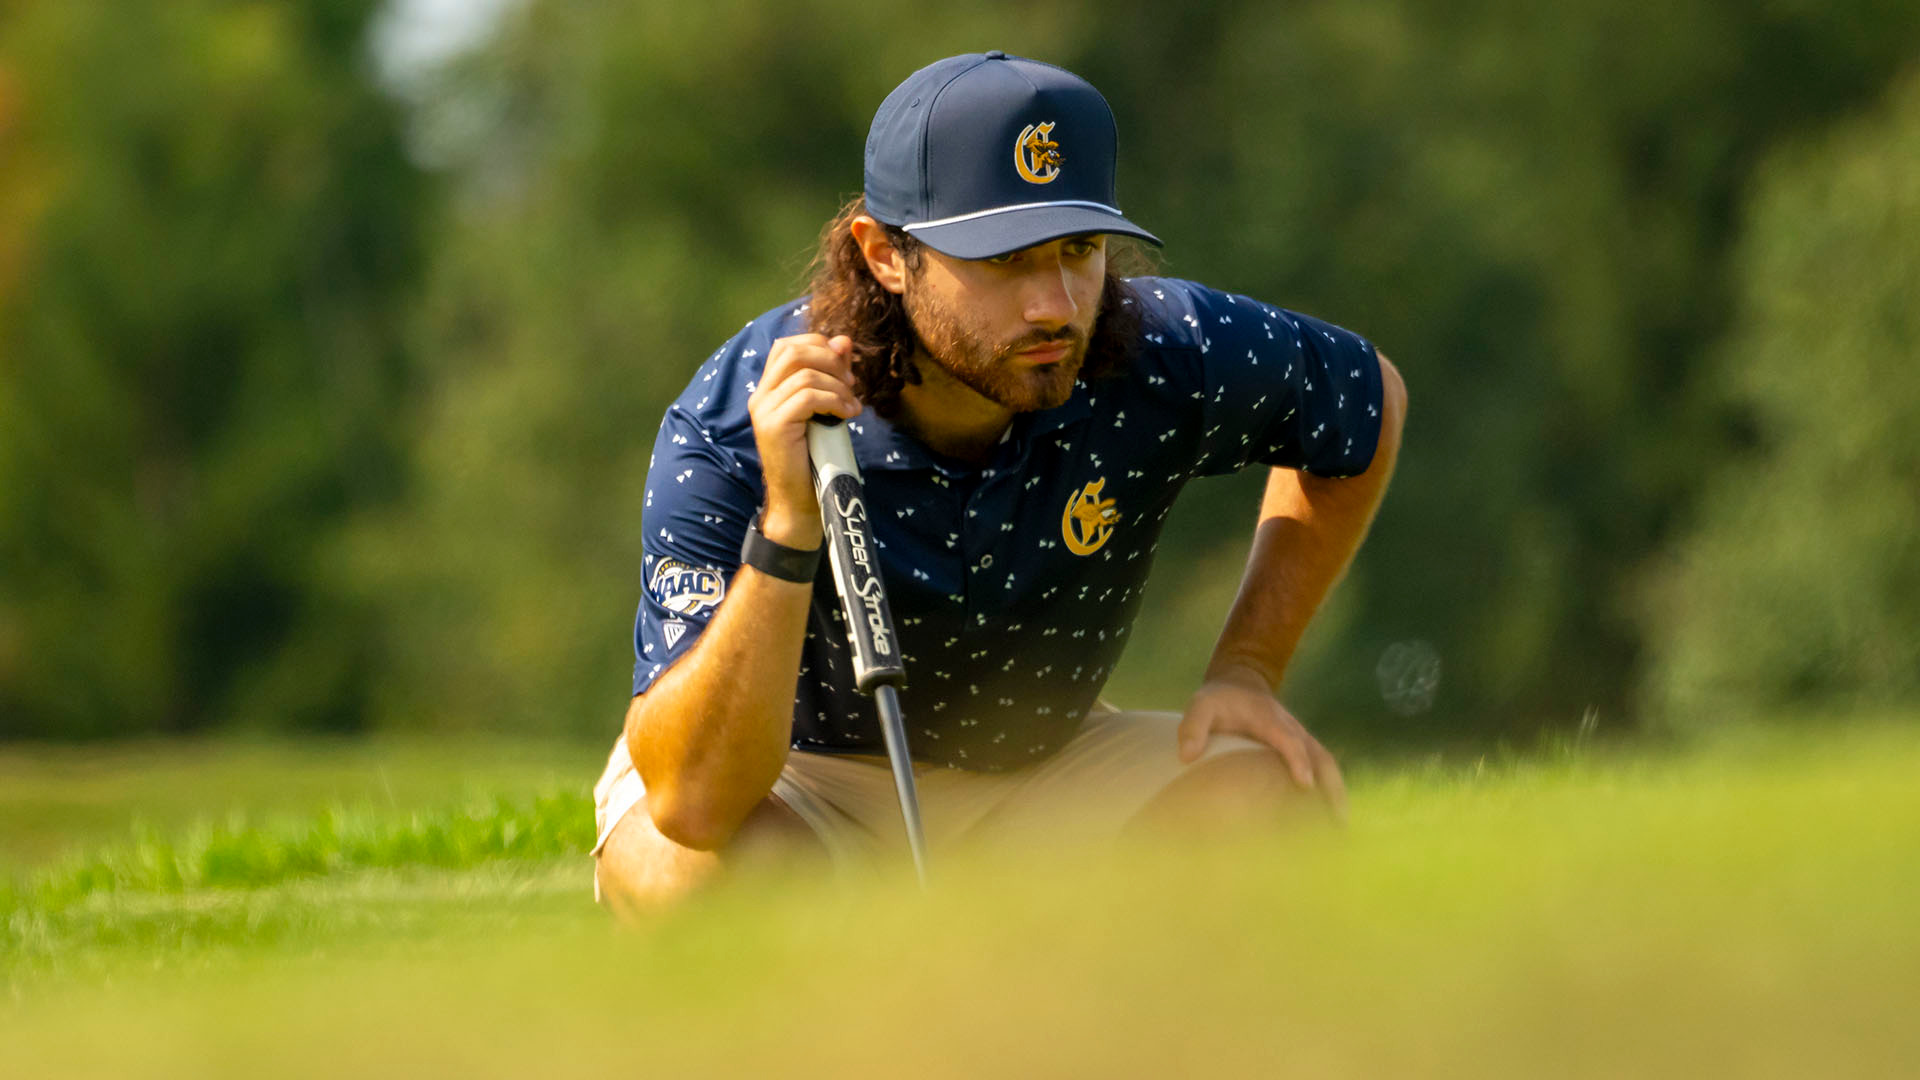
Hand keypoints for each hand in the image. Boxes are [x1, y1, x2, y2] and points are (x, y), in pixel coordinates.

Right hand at [748, 333, 860, 548]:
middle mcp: (761, 395)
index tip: (845, 369)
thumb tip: (843, 340)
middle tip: (851, 384)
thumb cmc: (815, 457)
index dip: (820, 346)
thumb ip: (832, 376)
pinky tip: (847, 415)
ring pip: (804, 374)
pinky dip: (834, 401)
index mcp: (769, 388)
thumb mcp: (827, 409)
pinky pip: (807, 397)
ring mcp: (764, 410)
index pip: (788, 346)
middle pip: (793, 351)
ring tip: (852, 406)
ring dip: (837, 386)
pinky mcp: (773, 425)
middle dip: (830, 361)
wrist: (800, 500)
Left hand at [1176, 665, 1347, 819]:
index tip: (1305, 784)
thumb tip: (1187, 756)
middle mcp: (1292, 727)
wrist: (1240, 684)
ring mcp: (1301, 737)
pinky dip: (1331, 790)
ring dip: (1337, 792)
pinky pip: (1322, 767)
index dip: (1298, 760)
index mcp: (1269, 717)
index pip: (1288, 739)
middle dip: (1331, 785)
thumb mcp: (1201, 705)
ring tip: (1342, 827)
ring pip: (1326, 763)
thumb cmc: (1219, 700)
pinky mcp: (1302, 747)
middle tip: (1338, 818)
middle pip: (1320, 755)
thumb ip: (1193, 727)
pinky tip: (1331, 818)